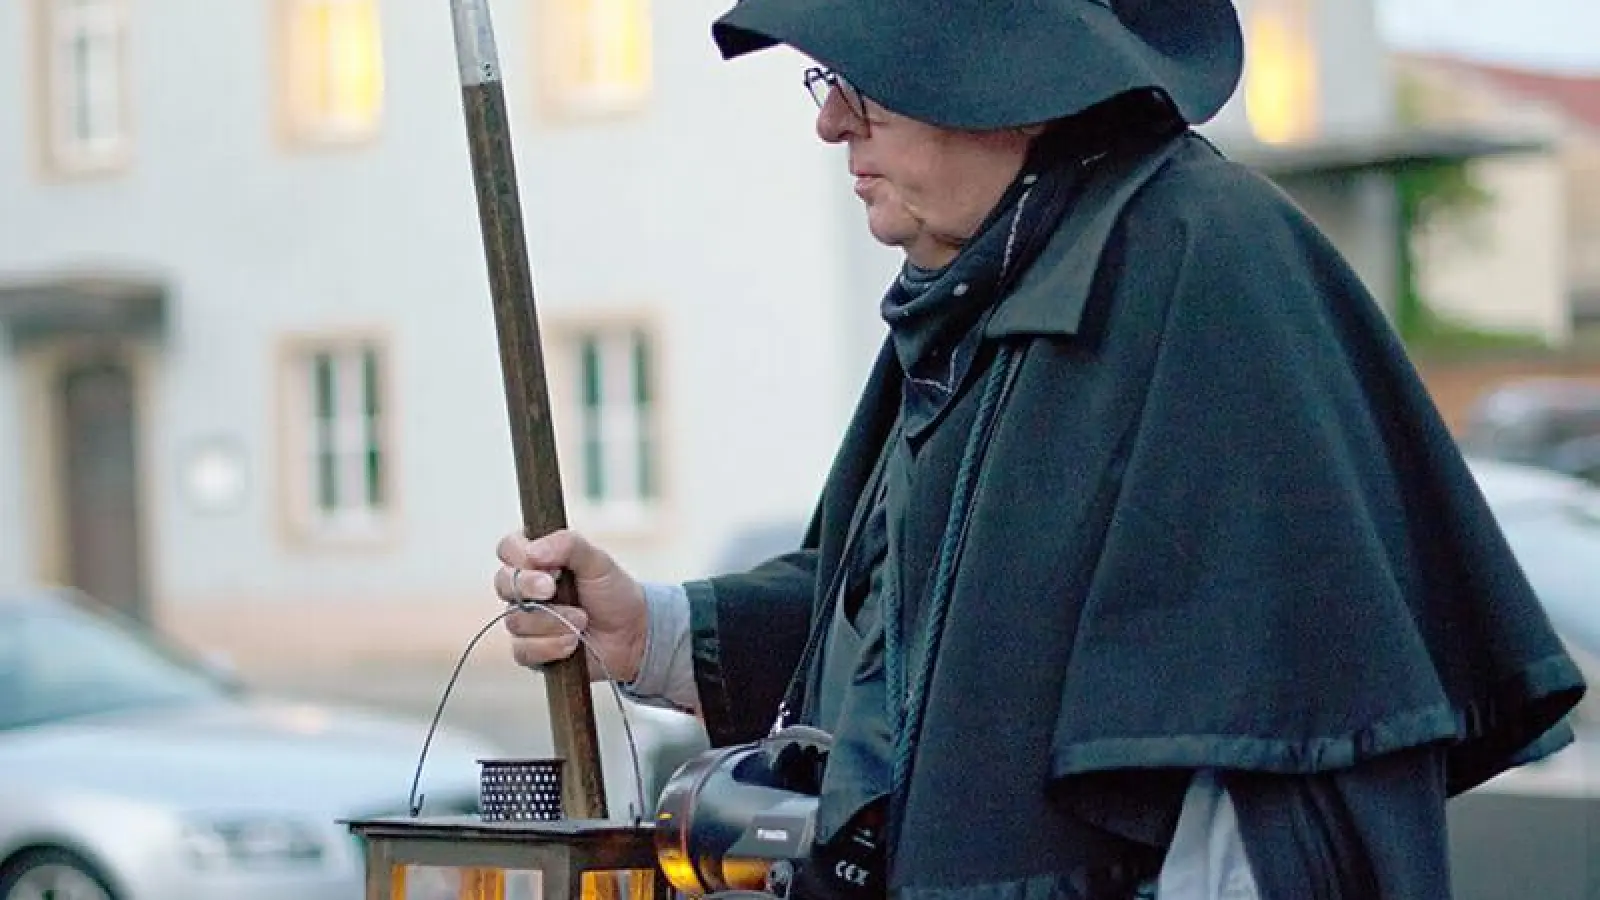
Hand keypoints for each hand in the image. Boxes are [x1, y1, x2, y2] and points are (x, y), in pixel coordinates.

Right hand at [496, 528, 647, 682]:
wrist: (632, 633)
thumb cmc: (612, 592)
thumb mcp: (597, 560)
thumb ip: (568, 545)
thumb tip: (532, 551)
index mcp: (536, 559)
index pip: (508, 548)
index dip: (520, 555)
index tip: (549, 565)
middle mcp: (525, 589)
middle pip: (502, 583)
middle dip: (528, 587)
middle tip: (552, 589)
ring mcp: (525, 620)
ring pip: (515, 620)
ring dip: (552, 621)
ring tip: (582, 620)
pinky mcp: (530, 651)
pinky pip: (523, 650)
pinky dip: (551, 646)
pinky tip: (573, 641)